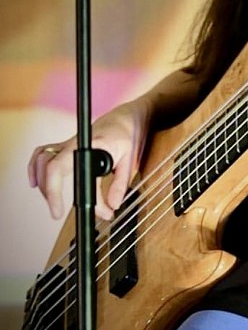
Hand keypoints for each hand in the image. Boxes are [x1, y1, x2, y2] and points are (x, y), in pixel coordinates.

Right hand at [28, 98, 151, 220]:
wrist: (125, 118)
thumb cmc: (127, 134)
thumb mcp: (129, 159)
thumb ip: (120, 184)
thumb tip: (112, 206)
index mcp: (88, 145)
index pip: (60, 168)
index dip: (54, 192)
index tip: (57, 211)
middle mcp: (74, 143)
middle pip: (47, 167)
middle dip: (49, 193)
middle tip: (57, 212)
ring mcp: (68, 143)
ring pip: (42, 160)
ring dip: (42, 182)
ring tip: (53, 201)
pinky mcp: (66, 146)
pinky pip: (42, 153)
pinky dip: (36, 167)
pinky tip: (37, 182)